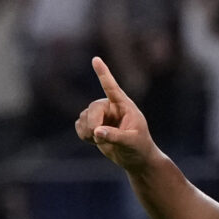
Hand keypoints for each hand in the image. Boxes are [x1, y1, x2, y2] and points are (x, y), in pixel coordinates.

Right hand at [75, 57, 155, 172]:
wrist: (135, 159)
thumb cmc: (139, 147)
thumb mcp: (131, 142)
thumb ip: (115, 136)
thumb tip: (97, 131)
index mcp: (124, 105)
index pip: (112, 87)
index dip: (103, 73)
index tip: (96, 59)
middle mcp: (111, 106)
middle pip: (93, 108)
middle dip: (92, 124)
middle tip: (97, 137)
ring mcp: (100, 115)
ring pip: (84, 117)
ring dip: (88, 132)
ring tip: (101, 141)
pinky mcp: (92, 124)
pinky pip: (78, 125)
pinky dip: (83, 135)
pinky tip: (94, 141)